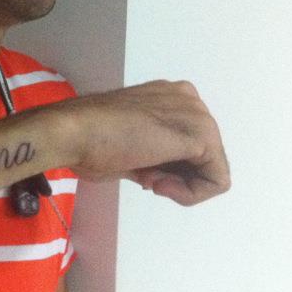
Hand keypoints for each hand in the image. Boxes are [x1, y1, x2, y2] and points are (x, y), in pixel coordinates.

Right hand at [55, 81, 229, 205]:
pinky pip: (217, 180)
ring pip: (213, 169)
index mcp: (169, 97)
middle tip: (144, 178)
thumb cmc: (88, 140)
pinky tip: (160, 185)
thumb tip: (159, 173)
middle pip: (204, 157)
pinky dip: (191, 193)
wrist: (74, 132)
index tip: (141, 171)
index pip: (189, 146)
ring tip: (149, 179)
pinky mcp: (200, 136)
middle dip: (176, 176)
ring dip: (182, 185)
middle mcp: (188, 99)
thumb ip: (152, 155)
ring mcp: (196, 114)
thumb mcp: (129, 147)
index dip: (167, 168)